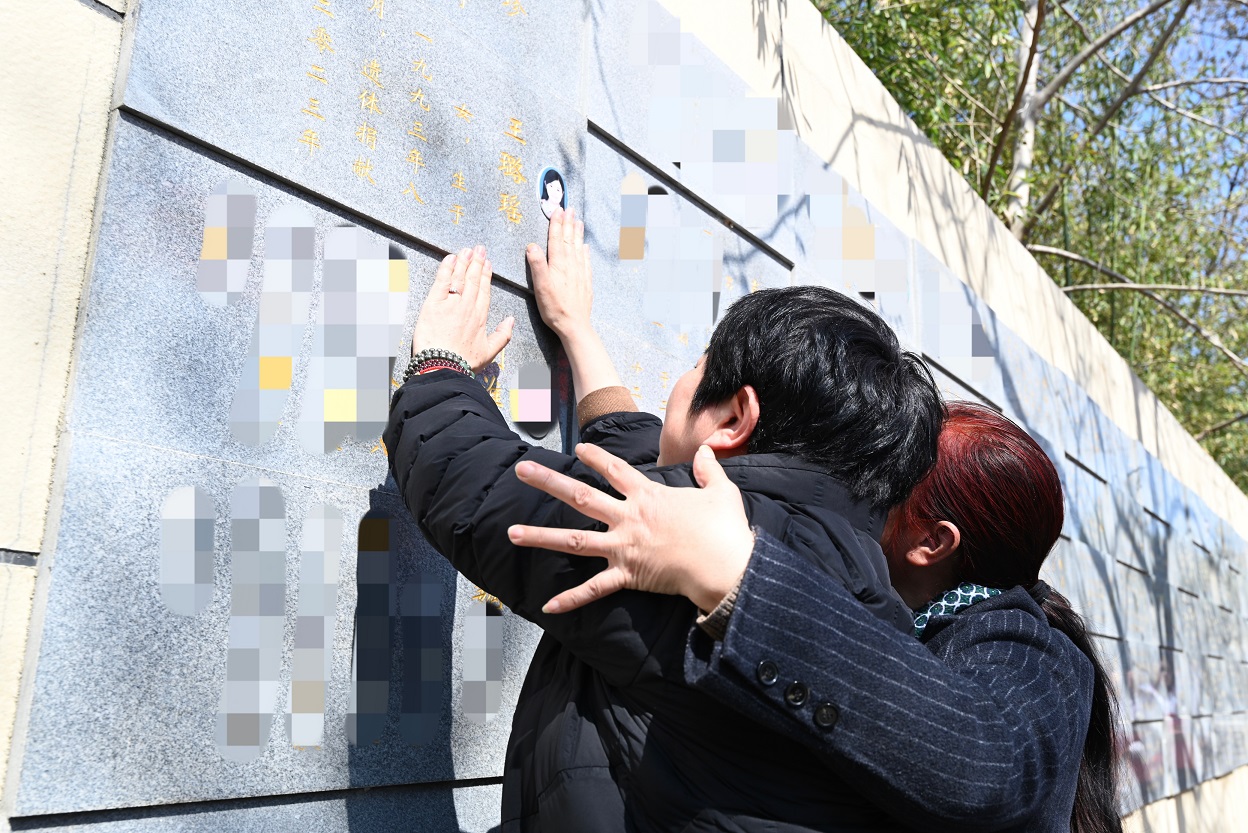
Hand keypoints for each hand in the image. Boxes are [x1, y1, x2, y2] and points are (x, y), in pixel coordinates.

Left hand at [411, 246, 514, 373]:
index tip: (487, 264)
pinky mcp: (434, 304)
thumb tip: (511, 320)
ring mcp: (451, 304)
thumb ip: (502, 335)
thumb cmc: (465, 362)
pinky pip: (442, 281)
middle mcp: (468, 307)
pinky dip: (446, 268)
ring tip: (467, 250)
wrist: (444, 366)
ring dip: (463, 261)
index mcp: (480, 317)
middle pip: (473, 280)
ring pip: (459, 277)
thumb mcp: (489, 352)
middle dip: (477, 262)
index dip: (486, 275)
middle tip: (479, 248)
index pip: (484, 290)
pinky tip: (450, 258)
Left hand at [507, 444, 754, 613]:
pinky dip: (572, 599)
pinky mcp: (628, 575)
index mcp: (647, 495)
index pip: (614, 470)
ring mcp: (624, 547)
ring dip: (541, 537)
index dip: (595, 458)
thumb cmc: (724, 529)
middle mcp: (628, 517)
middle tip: (521, 472)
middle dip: (548, 483)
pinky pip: (595, 589)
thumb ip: (710, 469)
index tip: (578, 449)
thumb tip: (708, 451)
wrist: (725, 565)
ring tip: (511, 533)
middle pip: (581, 496)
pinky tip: (548, 606)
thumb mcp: (721, 491)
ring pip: (574, 540)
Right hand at [526, 207, 592, 338]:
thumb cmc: (554, 308)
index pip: (556, 239)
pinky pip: (586, 262)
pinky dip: (585, 252)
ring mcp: (580, 273)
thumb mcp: (540, 287)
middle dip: (568, 223)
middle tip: (570, 209)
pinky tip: (585, 247)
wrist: (574, 325)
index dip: (556, 224)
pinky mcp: (585, 282)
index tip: (557, 210)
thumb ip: (537, 265)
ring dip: (577, 234)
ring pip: (578, 248)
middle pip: (569, 240)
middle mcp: (571, 265)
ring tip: (579, 221)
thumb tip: (532, 246)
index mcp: (558, 265)